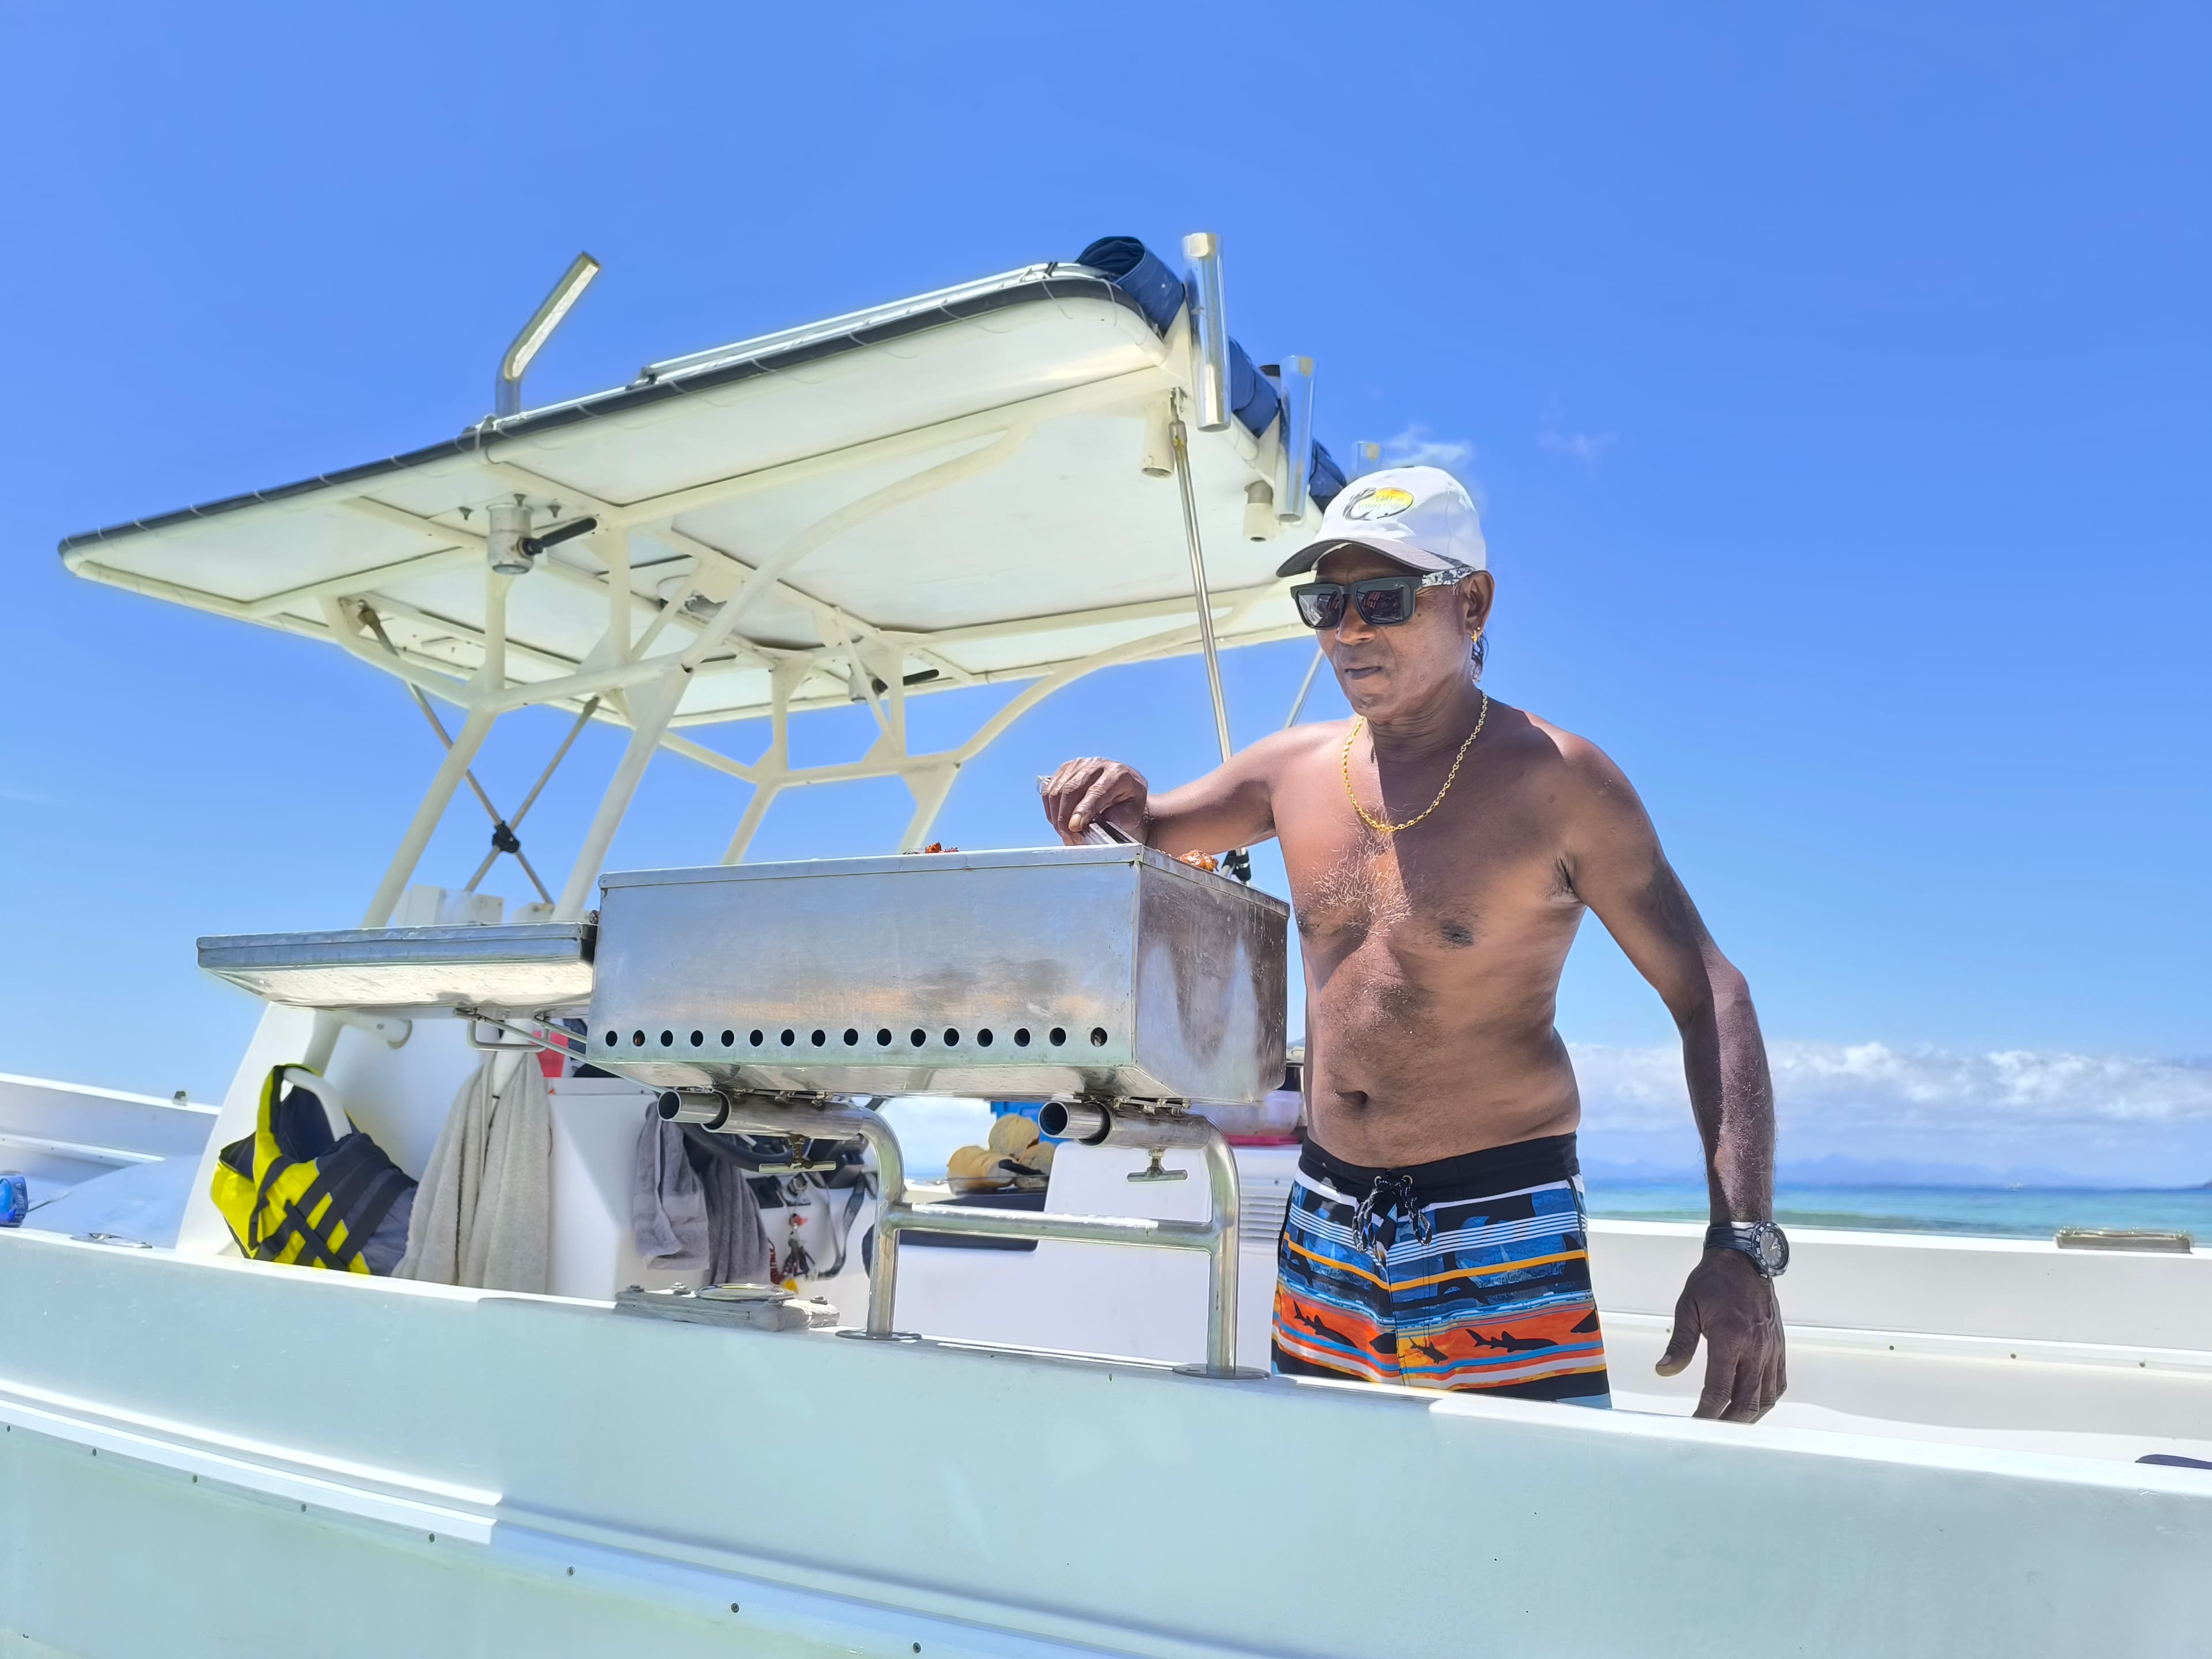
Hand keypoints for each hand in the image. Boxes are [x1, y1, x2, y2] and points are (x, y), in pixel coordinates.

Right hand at [1041, 758, 1148, 845]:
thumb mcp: (1132, 813)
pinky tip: (1059, 821)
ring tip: (1065, 833)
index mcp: (1118, 774)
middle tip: (1069, 838)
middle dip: (1065, 818)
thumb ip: (1116, 819)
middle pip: (1071, 789)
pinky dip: (1050, 809)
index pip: (1096, 792)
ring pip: (1057, 790)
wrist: (1126, 787)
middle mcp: (1097, 764)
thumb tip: (1092, 826)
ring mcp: (1079, 764)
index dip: (1083, 810)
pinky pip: (1049, 790)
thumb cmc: (1129, 802)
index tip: (1075, 827)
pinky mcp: (1065, 768)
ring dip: (1056, 816)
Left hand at [1654, 1248, 1785, 1421]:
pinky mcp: (1779, 1346)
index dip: (1706, 1412)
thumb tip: (1664, 1371)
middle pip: (1745, 1401)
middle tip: (1711, 1433)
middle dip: (1728, 1423)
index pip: (1719, 1389)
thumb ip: (1679, 1344)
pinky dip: (1765, 1400)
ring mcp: (1771, 1349)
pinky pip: (1778, 1383)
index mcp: (1730, 1338)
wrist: (1745, 1258)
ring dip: (1748, 1416)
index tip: (1694, 1424)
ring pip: (1765, 1397)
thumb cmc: (1713, 1281)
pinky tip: (1752, 1405)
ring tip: (1730, 1425)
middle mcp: (1756, 1347)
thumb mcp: (1688, 1307)